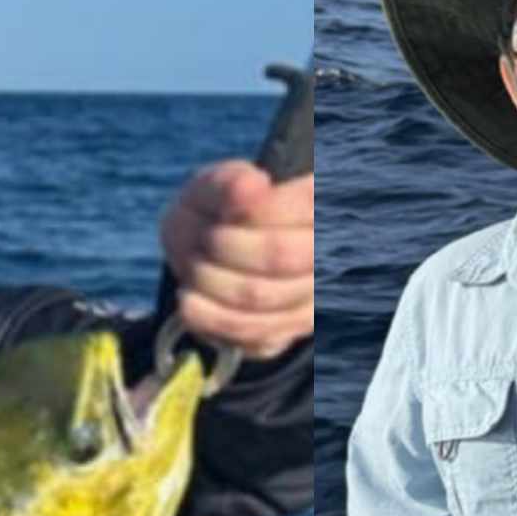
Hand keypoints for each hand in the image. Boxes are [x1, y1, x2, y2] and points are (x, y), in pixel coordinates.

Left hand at [159, 163, 312, 362]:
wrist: (205, 260)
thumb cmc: (214, 216)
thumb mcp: (213, 187)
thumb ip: (228, 181)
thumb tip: (254, 186)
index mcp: (318, 207)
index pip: (301, 209)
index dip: (252, 212)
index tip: (220, 214)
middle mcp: (327, 255)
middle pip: (280, 256)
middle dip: (225, 247)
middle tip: (203, 240)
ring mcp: (311, 299)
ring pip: (261, 298)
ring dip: (210, 281)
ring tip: (191, 268)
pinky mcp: (287, 332)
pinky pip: (249, 334)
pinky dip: (209, 317)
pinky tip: (189, 299)